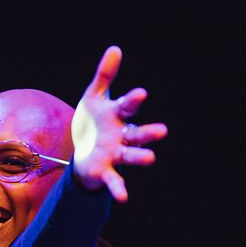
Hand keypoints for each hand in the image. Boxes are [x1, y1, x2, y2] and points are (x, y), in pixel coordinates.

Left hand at [70, 46, 166, 202]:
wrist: (82, 149)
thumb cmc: (94, 120)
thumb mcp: (95, 96)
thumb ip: (105, 75)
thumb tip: (115, 48)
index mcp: (118, 116)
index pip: (127, 107)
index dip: (133, 100)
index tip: (141, 94)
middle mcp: (122, 136)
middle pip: (137, 133)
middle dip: (148, 133)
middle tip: (162, 131)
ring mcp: (116, 154)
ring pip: (131, 156)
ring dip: (140, 157)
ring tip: (151, 159)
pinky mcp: (106, 170)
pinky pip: (114, 180)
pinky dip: (119, 188)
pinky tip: (124, 198)